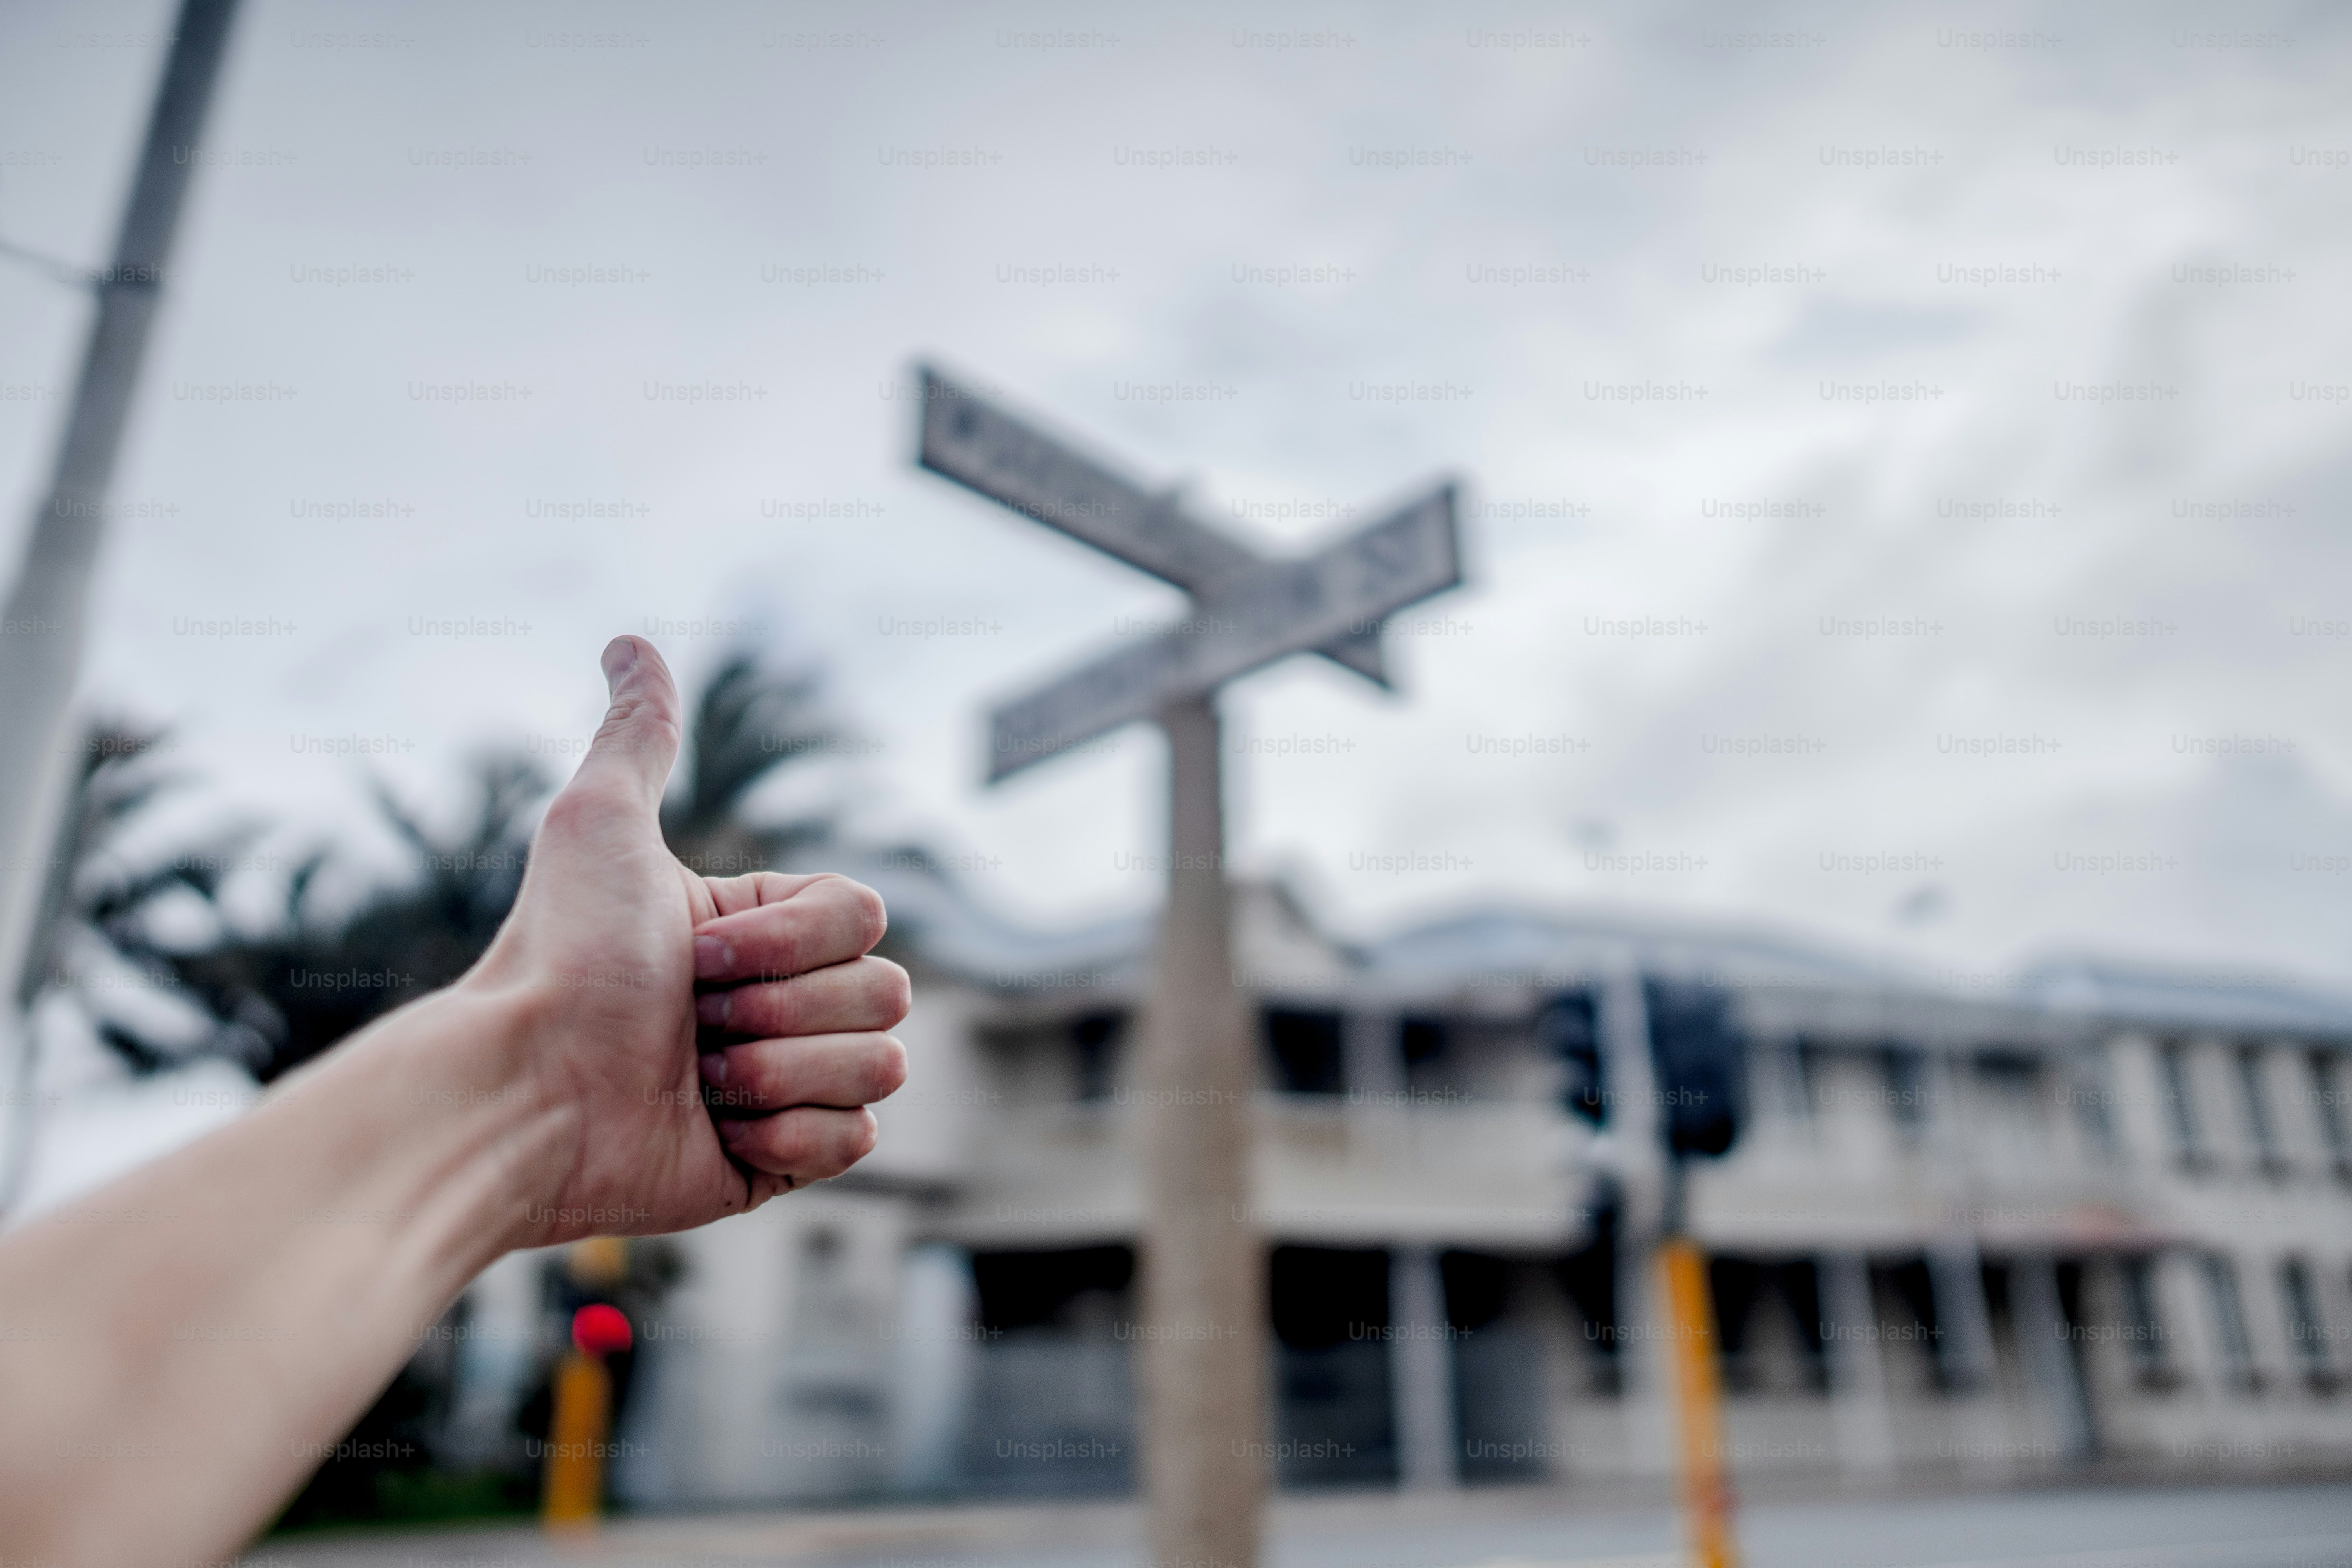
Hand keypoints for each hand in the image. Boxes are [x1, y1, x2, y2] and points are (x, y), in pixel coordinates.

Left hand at [462, 635, 907, 1244]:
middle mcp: (781, 1002)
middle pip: (888, 992)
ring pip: (881, 1066)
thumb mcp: (598, 823)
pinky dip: (789, 1136)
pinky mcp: (783, 1162)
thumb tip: (630, 640)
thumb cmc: (561, 959)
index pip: (865, 917)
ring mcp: (788, 1085)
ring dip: (781, 1073)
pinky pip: (858, 1140)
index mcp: (758, 930)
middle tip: (691, 1021)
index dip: (790, 940)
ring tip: (695, 1080)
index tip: (696, 953)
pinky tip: (714, 1130)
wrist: (527, 1095)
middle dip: (782, 1010)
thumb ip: (638, 736)